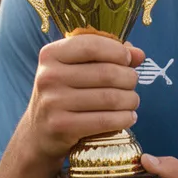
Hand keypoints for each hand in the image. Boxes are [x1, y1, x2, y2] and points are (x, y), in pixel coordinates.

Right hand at [26, 34, 144, 162]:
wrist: (39, 132)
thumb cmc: (65, 93)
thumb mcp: (77, 68)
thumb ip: (108, 55)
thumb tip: (139, 54)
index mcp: (51, 54)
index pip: (92, 45)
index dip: (118, 51)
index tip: (128, 59)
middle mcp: (49, 76)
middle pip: (106, 73)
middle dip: (129, 78)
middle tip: (133, 83)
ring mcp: (53, 102)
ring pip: (110, 98)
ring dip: (130, 100)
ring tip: (132, 101)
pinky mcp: (61, 126)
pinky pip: (105, 120)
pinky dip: (124, 118)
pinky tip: (128, 117)